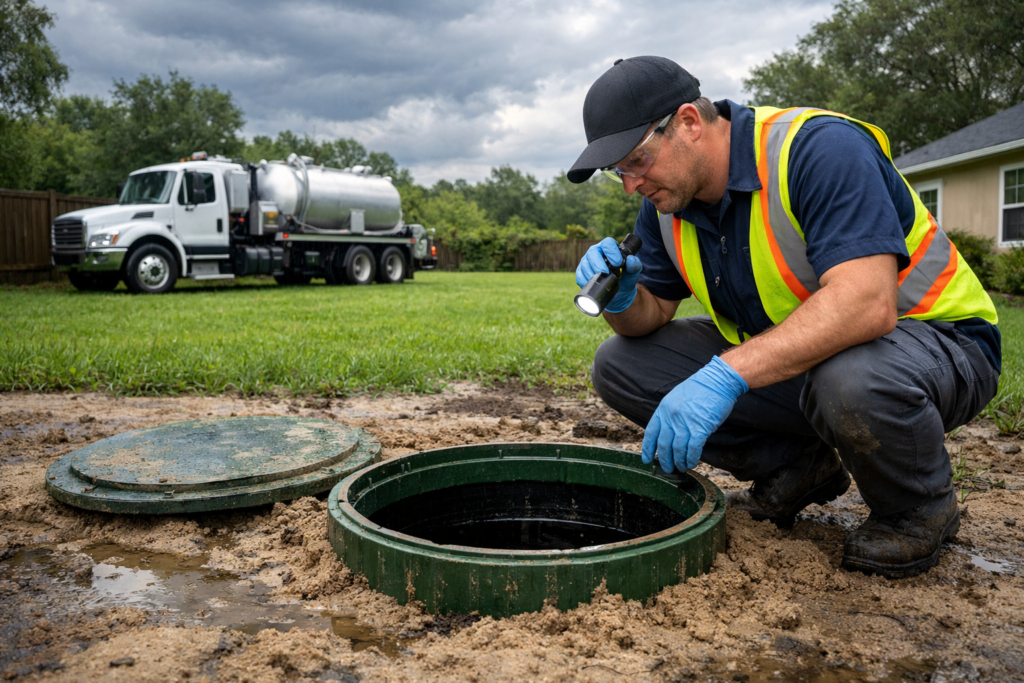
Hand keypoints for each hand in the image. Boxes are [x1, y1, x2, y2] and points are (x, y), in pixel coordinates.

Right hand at [575, 237, 641, 312]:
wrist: (619, 294)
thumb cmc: (626, 279)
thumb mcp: (634, 273)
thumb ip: (635, 266)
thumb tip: (631, 260)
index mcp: (609, 248)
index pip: (607, 243)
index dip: (611, 251)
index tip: (618, 263)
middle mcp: (597, 252)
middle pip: (593, 252)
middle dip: (599, 263)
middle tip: (606, 273)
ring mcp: (587, 262)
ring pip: (585, 264)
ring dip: (591, 273)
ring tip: (600, 280)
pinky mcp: (581, 272)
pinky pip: (579, 275)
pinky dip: (584, 280)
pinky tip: (591, 284)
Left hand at [642, 356, 748, 472]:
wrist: (717, 381)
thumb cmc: (700, 388)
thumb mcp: (676, 398)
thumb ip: (671, 415)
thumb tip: (670, 434)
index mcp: (664, 409)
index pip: (651, 432)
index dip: (648, 448)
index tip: (646, 459)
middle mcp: (671, 417)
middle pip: (664, 444)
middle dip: (665, 459)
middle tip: (667, 468)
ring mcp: (685, 422)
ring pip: (678, 449)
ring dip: (679, 461)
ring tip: (681, 468)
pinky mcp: (700, 427)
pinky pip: (693, 448)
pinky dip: (692, 458)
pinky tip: (692, 463)